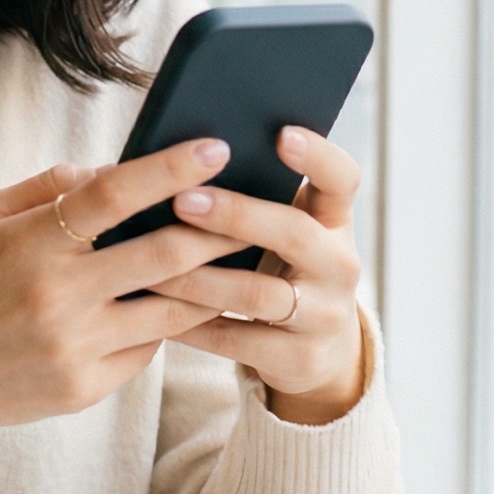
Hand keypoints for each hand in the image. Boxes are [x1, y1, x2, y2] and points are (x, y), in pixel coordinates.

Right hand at [0, 140, 243, 472]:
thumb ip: (47, 190)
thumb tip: (110, 170)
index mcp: (31, 242)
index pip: (112, 194)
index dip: (169, 168)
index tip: (215, 147)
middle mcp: (57, 293)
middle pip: (163, 253)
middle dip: (220, 228)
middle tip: (256, 208)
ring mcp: (74, 345)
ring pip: (171, 308)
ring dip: (213, 283)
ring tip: (243, 262)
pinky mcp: (84, 387)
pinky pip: (145, 348)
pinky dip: (164, 323)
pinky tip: (181, 307)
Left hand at [154, 127, 365, 422]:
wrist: (318, 352)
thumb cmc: (282, 268)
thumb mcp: (288, 232)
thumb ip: (259, 197)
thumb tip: (184, 155)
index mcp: (334, 221)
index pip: (341, 179)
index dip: (316, 156)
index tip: (280, 134)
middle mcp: (339, 265)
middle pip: (294, 233)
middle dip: (235, 215)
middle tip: (182, 200)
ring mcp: (324, 315)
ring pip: (256, 294)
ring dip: (199, 278)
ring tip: (151, 261)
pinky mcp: (300, 358)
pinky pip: (236, 340)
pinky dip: (191, 324)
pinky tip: (154, 310)